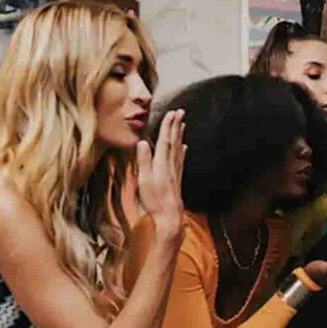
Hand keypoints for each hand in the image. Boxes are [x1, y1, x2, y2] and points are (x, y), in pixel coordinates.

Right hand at [136, 109, 185, 234]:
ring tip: (183, 123)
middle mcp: (171, 165)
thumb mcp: (144, 181)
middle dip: (176, 125)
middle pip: (174, 141)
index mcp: (161, 164)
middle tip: (180, 111)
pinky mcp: (177, 178)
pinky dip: (182, 150)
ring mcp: (176, 171)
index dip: (167, 126)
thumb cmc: (155, 200)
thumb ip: (143, 161)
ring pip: (179, 148)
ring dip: (180, 134)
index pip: (164, 140)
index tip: (171, 112)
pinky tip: (184, 146)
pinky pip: (181, 159)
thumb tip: (142, 143)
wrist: (169, 216)